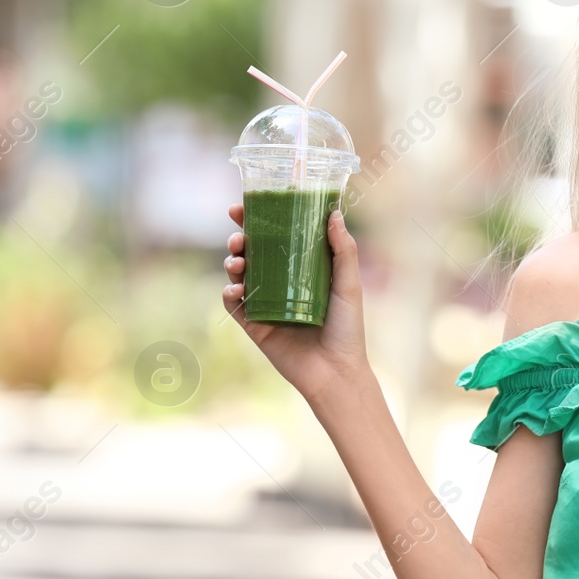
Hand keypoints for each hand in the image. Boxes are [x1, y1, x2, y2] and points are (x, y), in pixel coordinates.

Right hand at [222, 203, 372, 403]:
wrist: (335, 372)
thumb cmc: (347, 328)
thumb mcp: (349, 284)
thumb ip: (344, 250)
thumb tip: (333, 213)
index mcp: (300, 269)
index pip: (275, 237)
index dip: (257, 220)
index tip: (244, 205)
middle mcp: (279, 283)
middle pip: (252, 253)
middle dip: (238, 239)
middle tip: (238, 235)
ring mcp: (264, 304)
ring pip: (239, 276)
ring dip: (232, 263)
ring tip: (237, 261)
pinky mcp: (254, 326)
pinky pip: (235, 306)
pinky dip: (229, 294)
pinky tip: (235, 289)